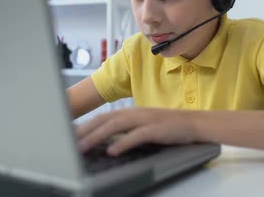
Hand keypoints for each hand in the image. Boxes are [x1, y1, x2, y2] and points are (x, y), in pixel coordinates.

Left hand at [76, 107, 197, 155]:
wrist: (195, 124)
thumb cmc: (168, 128)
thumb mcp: (143, 127)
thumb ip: (125, 131)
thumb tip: (105, 142)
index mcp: (130, 112)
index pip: (102, 117)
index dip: (85, 125)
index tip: (69, 135)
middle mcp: (135, 113)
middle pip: (104, 120)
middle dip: (85, 131)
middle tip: (68, 142)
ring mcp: (145, 119)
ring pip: (115, 126)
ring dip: (97, 137)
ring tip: (83, 148)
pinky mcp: (156, 129)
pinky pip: (136, 136)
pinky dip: (122, 143)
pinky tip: (112, 151)